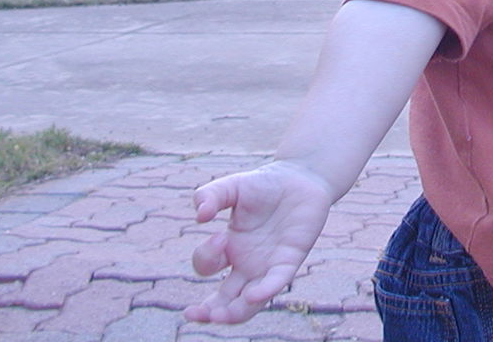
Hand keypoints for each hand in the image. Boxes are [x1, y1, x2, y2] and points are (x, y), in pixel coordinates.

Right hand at [183, 161, 334, 323]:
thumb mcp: (231, 186)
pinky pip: (276, 282)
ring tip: (219, 316)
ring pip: (248, 303)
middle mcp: (246, 262)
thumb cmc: (264, 184)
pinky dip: (265, 290)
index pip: (207, 267)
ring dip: (233, 313)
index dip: (206, 258)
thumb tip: (200, 215)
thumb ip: (210, 195)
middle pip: (224, 300)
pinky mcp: (290, 259)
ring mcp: (268, 265)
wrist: (300, 176)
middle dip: (207, 311)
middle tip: (192, 314)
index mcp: (229, 247)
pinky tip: (254, 294)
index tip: (219, 237)